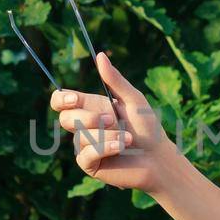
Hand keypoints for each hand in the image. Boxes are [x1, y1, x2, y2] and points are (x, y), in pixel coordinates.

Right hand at [48, 51, 174, 193]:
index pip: (61, 101)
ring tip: (128, 139)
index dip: (61, 98)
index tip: (74, 99)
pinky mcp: (90, 164)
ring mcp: (85, 146)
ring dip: (108, 136)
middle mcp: (84, 126)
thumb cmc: (148, 127)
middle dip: (89, 119)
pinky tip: (121, 148)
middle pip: (65, 118)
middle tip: (113, 120)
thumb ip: (115, 80)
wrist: (158, 157)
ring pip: (80, 137)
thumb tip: (100, 55)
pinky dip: (105, 149)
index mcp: (90, 108)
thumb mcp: (132, 99)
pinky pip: (85, 155)